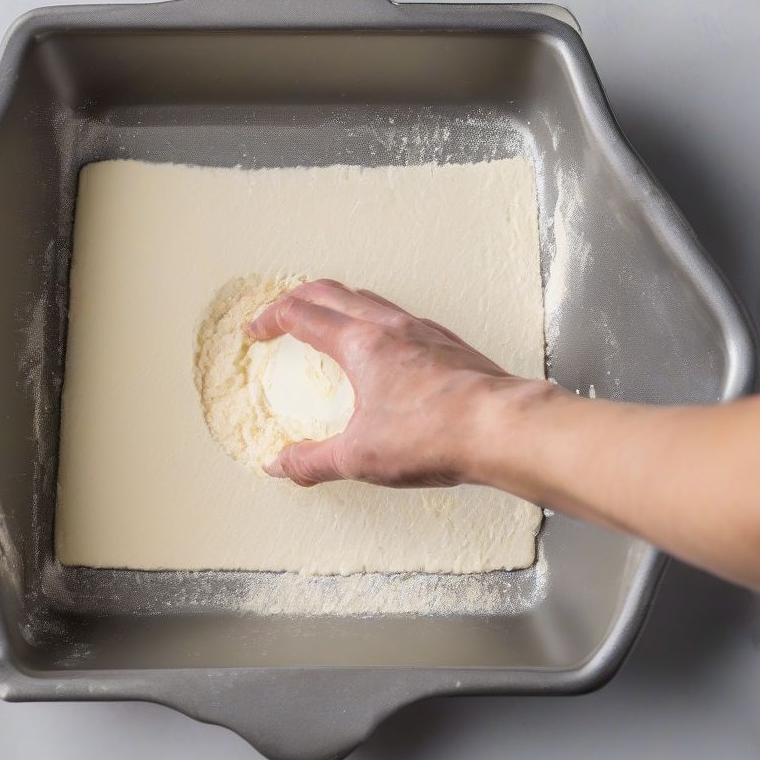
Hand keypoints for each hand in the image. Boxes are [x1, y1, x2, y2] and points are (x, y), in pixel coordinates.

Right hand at [245, 278, 523, 486]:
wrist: (504, 428)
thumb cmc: (435, 435)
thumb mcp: (359, 457)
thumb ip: (312, 461)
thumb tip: (280, 466)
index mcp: (360, 343)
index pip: (301, 315)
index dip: (270, 319)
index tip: (256, 330)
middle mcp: (391, 327)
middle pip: (332, 292)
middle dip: (298, 298)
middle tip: (282, 313)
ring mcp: (424, 331)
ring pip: (371, 300)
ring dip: (341, 304)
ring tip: (330, 323)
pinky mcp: (450, 345)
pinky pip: (403, 319)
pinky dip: (378, 322)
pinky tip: (386, 349)